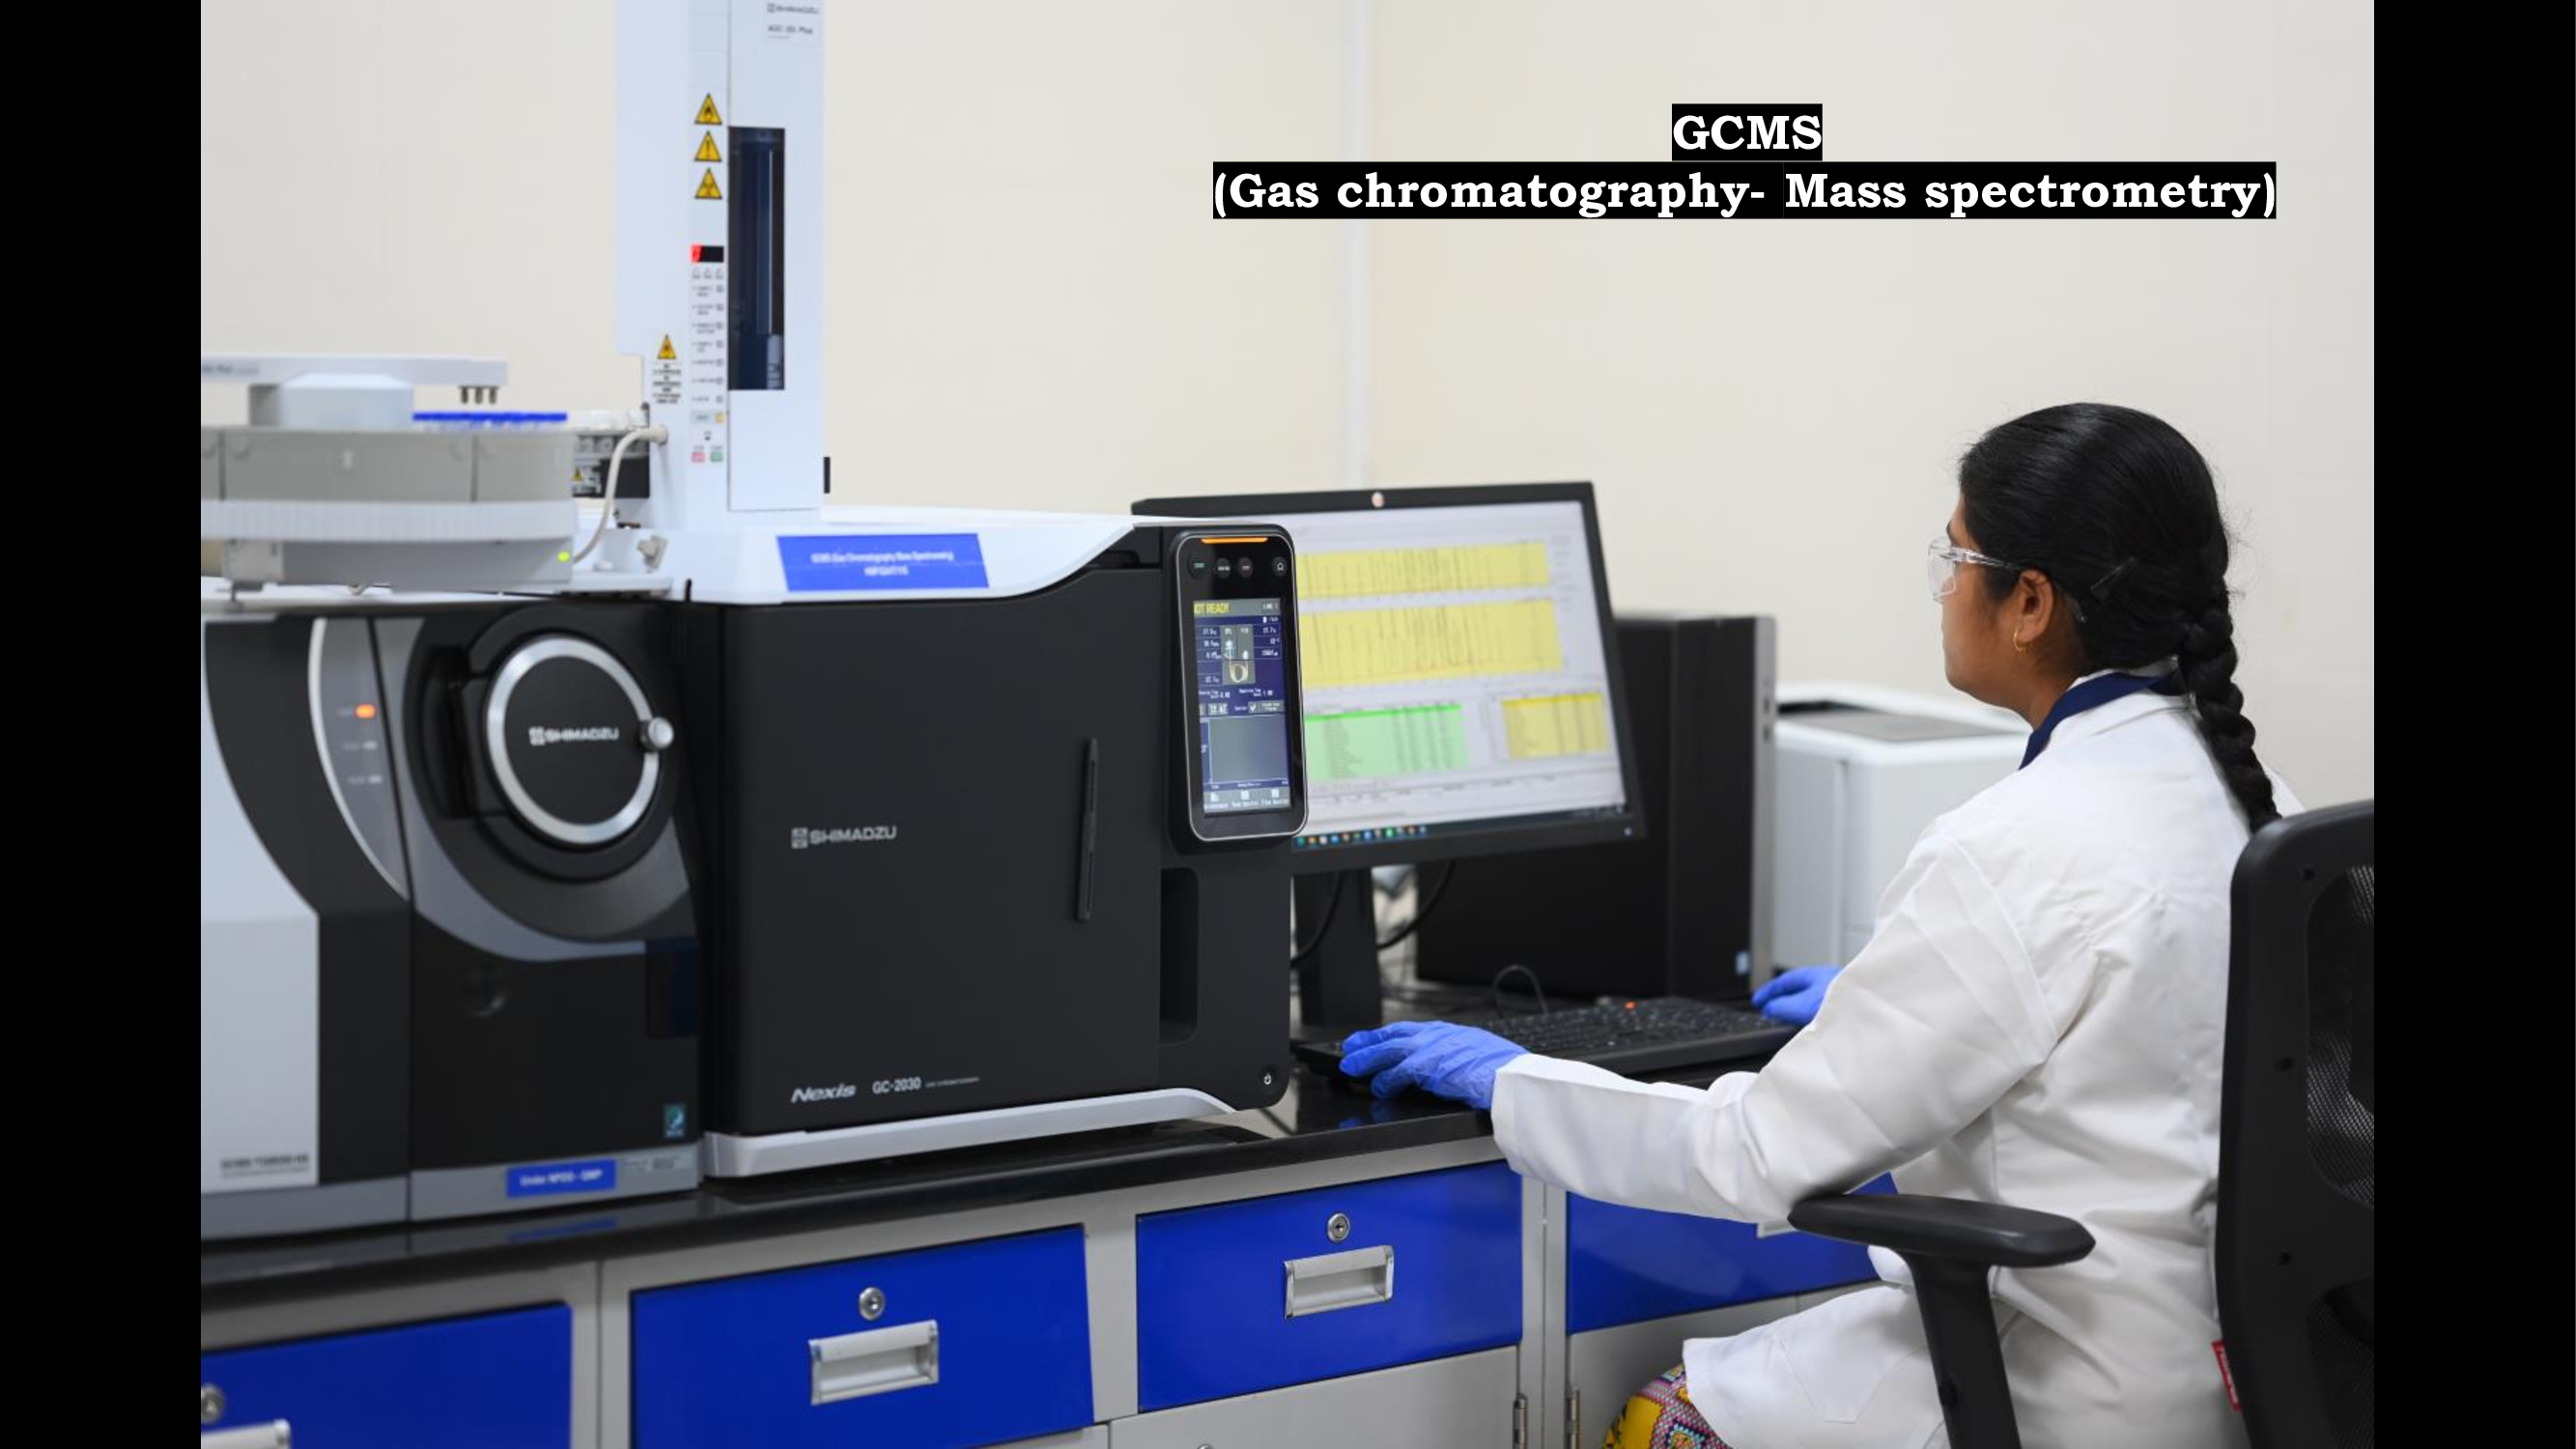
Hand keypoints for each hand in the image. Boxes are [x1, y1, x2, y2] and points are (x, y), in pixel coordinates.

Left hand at [1338, 1021, 1528, 1109]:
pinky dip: (1385, 1080)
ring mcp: (1431, 1050)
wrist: (1511, 1077)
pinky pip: (1398, 1073)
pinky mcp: (1428, 1067)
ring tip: (1350, 1067)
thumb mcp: (1477, 1054)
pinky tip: (1378, 1087)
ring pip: (1389, 1051)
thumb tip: (1446, 1068)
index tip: (1372, 1038)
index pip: (1409, 1031)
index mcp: (1448, 1033)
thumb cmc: (1502, 1070)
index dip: (1386, 1035)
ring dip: (1367, 1059)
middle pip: (1393, 1036)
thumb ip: (1456, 1056)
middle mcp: (1436, 1036)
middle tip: (1349, 1048)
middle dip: (1368, 1041)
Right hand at [1753, 965, 1841, 1025]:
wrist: (1873, 1014)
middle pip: (1801, 990)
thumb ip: (1782, 1007)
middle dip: (1785, 1001)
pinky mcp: (1849, 1010)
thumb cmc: (1843, 1003)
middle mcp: (1829, 982)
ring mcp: (1841, 996)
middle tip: (1772, 1012)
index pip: (1786, 981)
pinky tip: (1814, 1031)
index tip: (1758, 1001)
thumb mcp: (1801, 1006)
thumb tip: (1770, 1008)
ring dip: (1800, 1012)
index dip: (1769, 991)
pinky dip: (1814, 1019)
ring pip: (1814, 1002)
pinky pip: (1826, 1012)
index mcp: (1815, 975)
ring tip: (1790, 1024)